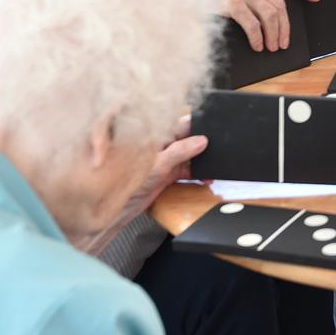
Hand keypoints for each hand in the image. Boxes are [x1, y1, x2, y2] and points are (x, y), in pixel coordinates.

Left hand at [82, 116, 205, 255]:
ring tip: (215, 165)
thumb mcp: (156, 165)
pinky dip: (198, 174)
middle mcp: (161, 145)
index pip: (180, 123)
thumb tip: (200, 141)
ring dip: (203, 160)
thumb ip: (179, 152)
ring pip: (191, 155)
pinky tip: (206, 178)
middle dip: (204, 143)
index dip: (197, 124)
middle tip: (219, 148)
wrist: (116, 210)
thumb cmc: (124, 184)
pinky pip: (189, 170)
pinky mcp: (169, 174)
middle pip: (189, 138)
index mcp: (155, 135)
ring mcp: (166, 160)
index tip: (214, 127)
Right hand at [198, 0, 319, 51]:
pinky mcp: (231, 1)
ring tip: (272, 46)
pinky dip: (258, 37)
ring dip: (273, 34)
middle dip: (285, 25)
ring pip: (270, 15)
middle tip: (284, 41)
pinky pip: (253, 24)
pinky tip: (257, 45)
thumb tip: (271, 8)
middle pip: (278, 2)